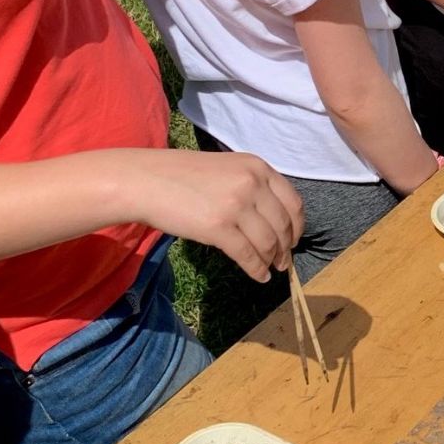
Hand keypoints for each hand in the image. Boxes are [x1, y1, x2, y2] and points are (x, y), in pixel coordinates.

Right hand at [124, 149, 303, 280]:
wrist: (146, 180)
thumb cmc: (182, 176)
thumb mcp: (227, 169)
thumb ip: (252, 186)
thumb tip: (272, 221)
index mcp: (257, 167)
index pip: (292, 202)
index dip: (297, 226)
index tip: (293, 239)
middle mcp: (252, 183)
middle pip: (283, 225)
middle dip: (287, 247)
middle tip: (284, 260)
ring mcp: (236, 205)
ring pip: (268, 242)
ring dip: (273, 260)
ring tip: (272, 269)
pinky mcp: (218, 228)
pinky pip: (248, 255)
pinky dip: (257, 270)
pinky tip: (259, 277)